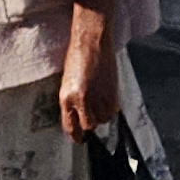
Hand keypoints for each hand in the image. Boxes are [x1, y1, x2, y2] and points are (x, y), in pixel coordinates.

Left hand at [57, 0, 118, 137]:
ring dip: (102, 114)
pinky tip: (107, 96)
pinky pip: (113, 109)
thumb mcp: (67, 82)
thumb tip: (77, 117)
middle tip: (91, 111)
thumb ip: (71, 101)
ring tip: (100, 101)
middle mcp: (81, 100)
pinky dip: (111, 107)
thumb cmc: (77, 56)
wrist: (92, 40)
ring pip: (103, 119)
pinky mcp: (112, 90)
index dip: (76, 136)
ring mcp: (97, 95)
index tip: (79, 139)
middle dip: (91, 121)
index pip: (70, 127)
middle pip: (89, 125)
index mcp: (66, 98)